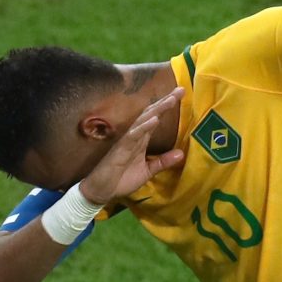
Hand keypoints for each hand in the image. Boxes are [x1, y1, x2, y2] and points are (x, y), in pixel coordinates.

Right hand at [79, 87, 185, 204]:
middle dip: (165, 101)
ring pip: (143, 121)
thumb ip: (162, 162)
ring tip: (170, 100)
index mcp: (142, 140)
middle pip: (151, 114)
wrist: (100, 191)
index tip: (181, 93)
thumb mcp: (147, 171)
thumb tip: (182, 153)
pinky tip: (154, 120)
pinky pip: (133, 136)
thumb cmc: (121, 180)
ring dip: (157, 110)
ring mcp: (127, 141)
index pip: (156, 118)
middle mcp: (135, 136)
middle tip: (181, 89)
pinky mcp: (120, 149)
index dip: (167, 107)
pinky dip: (143, 127)